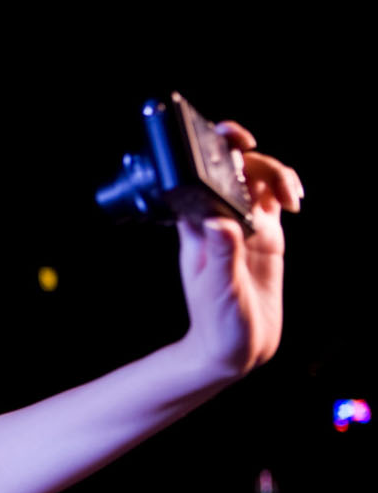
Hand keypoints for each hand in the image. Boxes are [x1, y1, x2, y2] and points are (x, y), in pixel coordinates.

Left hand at [177, 121, 301, 378]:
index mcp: (198, 229)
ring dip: (275, 174)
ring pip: (255, 180)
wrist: (237, 348)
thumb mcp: (219, 290)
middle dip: (253, 158)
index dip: (213, 153)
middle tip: (275, 177)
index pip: (198, 177)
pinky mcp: (265, 236)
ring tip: (291, 196)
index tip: (236, 145)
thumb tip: (221, 222)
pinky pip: (273, 200)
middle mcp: (218, 221)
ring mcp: (243, 226)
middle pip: (232, 171)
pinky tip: (295, 200)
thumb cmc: (218, 323)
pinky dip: (285, 189)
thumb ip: (221, 256)